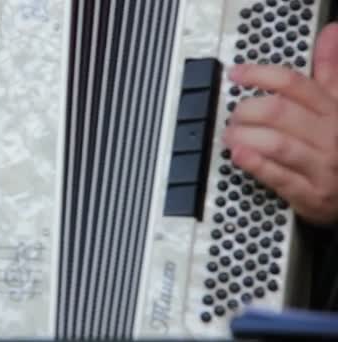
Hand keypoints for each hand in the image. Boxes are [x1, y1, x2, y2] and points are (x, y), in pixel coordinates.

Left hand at [224, 23, 337, 224]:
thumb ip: (331, 71)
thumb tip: (330, 34)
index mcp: (333, 110)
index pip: (293, 84)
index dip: (259, 74)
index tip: (236, 74)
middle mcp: (328, 136)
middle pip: (279, 112)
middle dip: (246, 110)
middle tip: (233, 115)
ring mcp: (320, 166)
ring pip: (277, 143)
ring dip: (245, 136)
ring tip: (230, 135)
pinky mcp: (310, 194)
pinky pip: (280, 177)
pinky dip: (255, 164)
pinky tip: (239, 155)